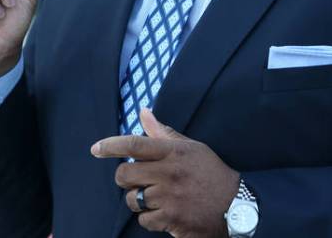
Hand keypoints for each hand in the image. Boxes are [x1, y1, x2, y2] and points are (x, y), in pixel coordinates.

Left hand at [91, 108, 238, 237]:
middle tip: (136, 180)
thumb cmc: (210, 172)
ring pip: (132, 199)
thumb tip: (144, 112)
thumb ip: (164, 132)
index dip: (111, 145)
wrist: (236, 205)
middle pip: (125, 174)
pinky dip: (149, 218)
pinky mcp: (171, 220)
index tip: (96, 149)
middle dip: (125, 178)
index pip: (134, 144)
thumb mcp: (192, 147)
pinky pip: (143, 220)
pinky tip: (163, 212)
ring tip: (154, 197)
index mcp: (173, 151)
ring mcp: (169, 198)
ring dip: (138, 200)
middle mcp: (169, 172)